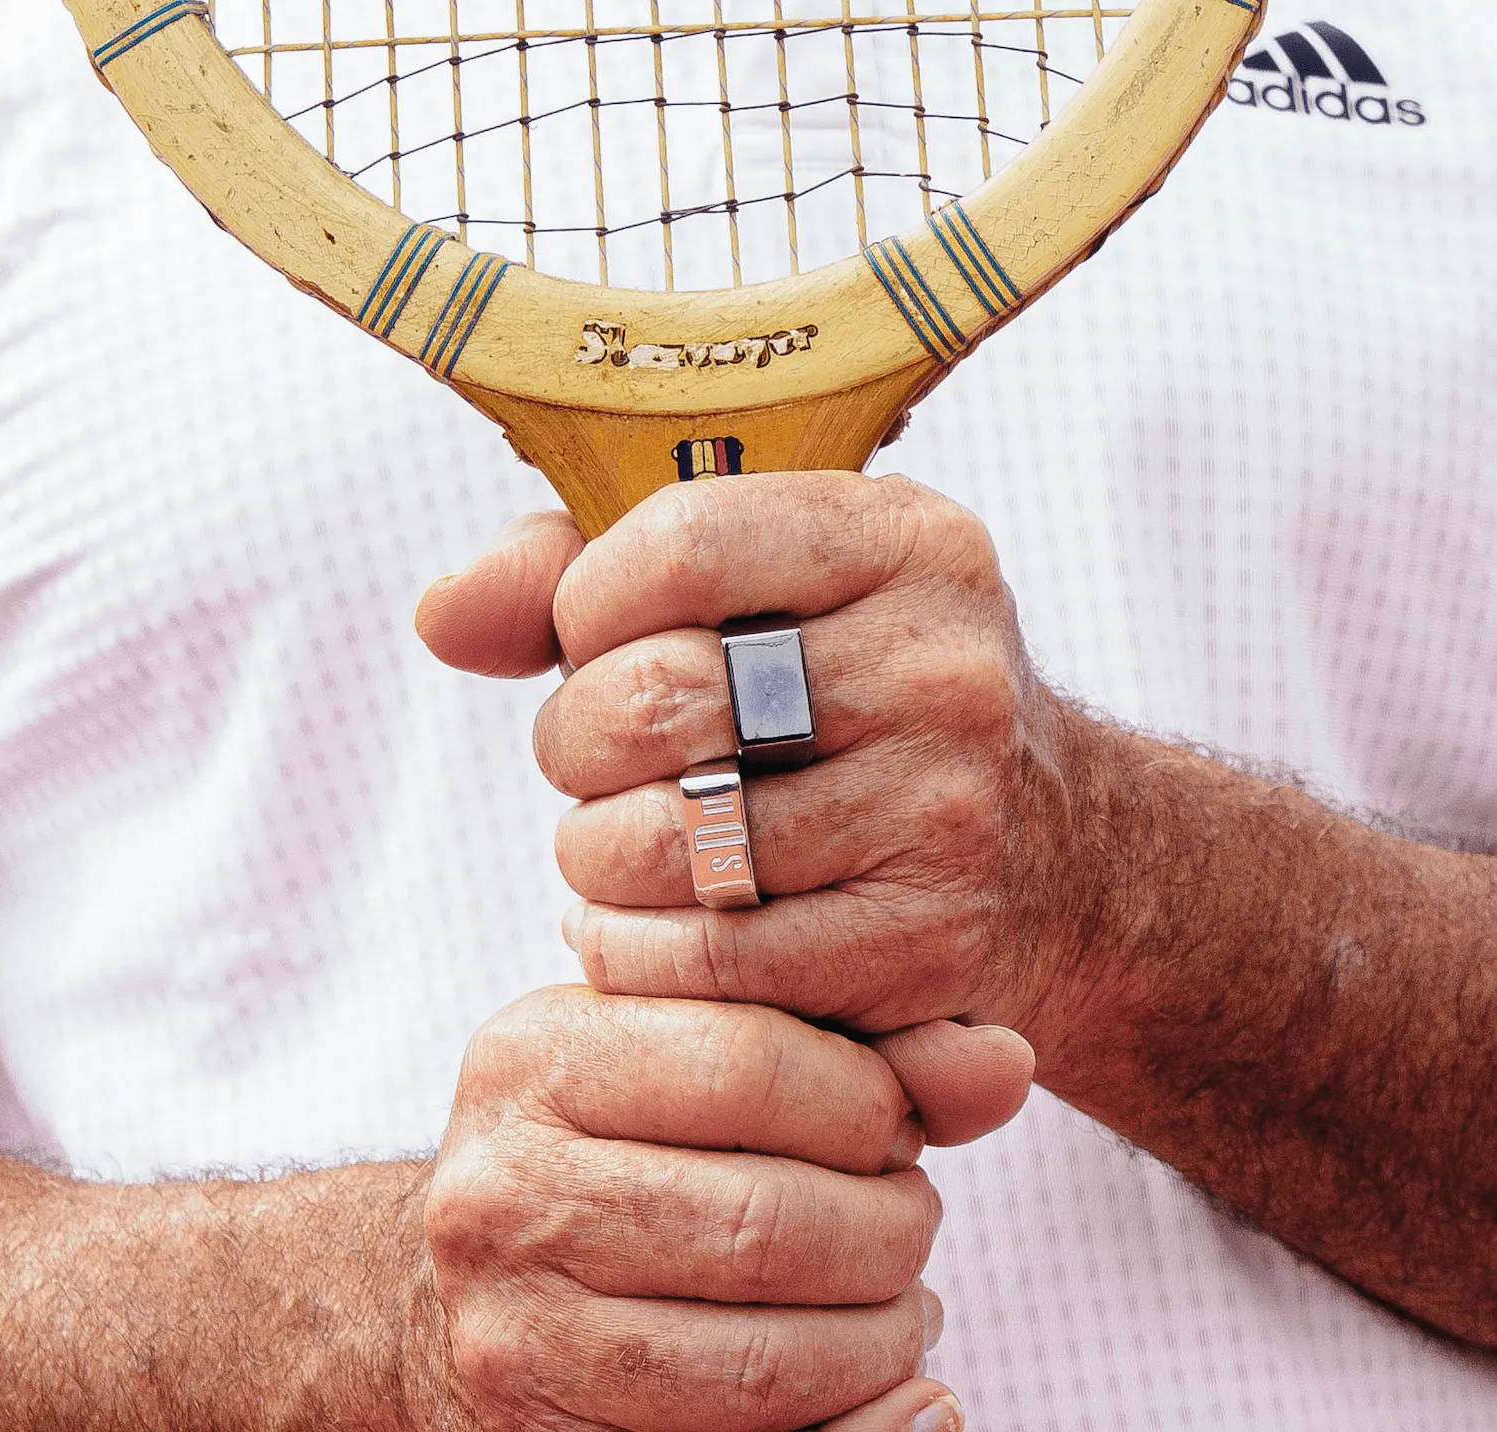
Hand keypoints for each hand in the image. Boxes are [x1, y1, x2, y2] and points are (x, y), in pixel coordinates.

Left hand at [418, 480, 1079, 1116]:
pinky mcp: (924, 943)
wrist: (1059, 858)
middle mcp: (945, 668)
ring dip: (594, 854)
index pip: (680, 544)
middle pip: (650, 700)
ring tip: (627, 843)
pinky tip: (648, 922)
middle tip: (603, 763)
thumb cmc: (861, 707)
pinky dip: (632, 947)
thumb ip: (587, 573)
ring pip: (658, 841)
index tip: (599, 646)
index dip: (588, 608)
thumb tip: (442, 611)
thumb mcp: (773, 594)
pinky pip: (700, 955)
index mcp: (910, 542)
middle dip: (576, 742)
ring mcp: (946, 812)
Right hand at [426, 984, 963, 1431]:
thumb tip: (1008, 1066)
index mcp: (534, 1059)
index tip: (895, 1124)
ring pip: (766, 1363)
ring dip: (884, 1337)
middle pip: (769, 1222)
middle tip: (909, 1221)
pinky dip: (861, 1428)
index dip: (870, 1101)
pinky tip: (895, 1387)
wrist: (461, 1281)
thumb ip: (855, 1047)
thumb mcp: (695, 1053)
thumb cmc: (617, 1139)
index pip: (752, 1063)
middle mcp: (503, 1192)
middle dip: (891, 1229)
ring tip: (898, 1302)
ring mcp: (516, 1333)